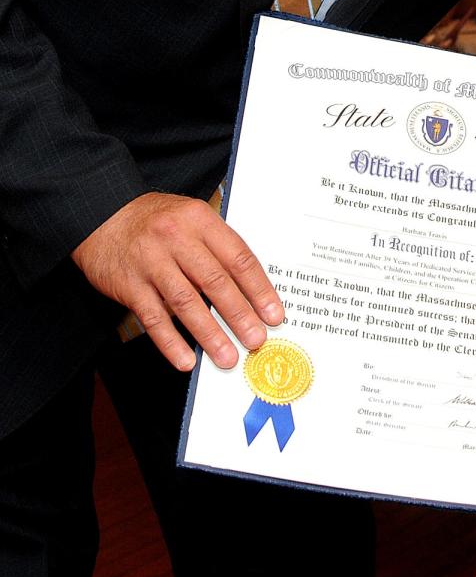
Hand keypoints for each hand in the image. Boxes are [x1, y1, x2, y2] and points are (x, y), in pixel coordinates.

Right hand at [72, 192, 283, 371]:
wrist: (102, 216)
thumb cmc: (155, 219)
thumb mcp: (190, 218)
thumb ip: (216, 246)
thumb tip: (250, 289)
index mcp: (199, 219)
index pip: (237, 256)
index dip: (258, 288)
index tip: (273, 313)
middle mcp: (176, 238)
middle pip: (215, 281)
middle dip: (239, 315)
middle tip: (256, 339)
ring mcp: (151, 262)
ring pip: (185, 302)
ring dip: (209, 333)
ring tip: (227, 356)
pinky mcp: (129, 285)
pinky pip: (153, 318)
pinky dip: (170, 342)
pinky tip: (186, 360)